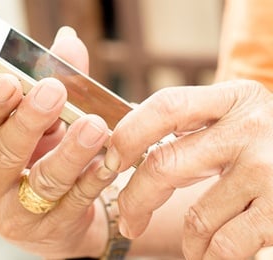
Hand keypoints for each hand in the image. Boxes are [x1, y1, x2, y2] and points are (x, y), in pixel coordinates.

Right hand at [0, 27, 115, 258]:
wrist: (51, 216)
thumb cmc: (38, 160)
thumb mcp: (40, 124)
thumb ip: (52, 83)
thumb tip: (68, 42)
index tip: (9, 80)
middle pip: (5, 155)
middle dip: (30, 121)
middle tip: (54, 92)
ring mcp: (18, 215)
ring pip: (45, 180)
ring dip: (71, 151)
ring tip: (93, 126)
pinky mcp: (52, 229)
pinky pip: (76, 202)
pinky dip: (94, 178)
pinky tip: (110, 160)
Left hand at [105, 80, 272, 258]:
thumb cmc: (259, 141)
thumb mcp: (231, 117)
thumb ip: (189, 123)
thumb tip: (129, 141)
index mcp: (229, 100)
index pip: (165, 107)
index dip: (129, 134)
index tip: (111, 162)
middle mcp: (249, 128)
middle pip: (165, 165)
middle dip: (136, 200)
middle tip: (129, 219)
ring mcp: (267, 169)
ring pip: (195, 218)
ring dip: (187, 239)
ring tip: (194, 239)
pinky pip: (223, 245)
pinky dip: (209, 254)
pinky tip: (212, 250)